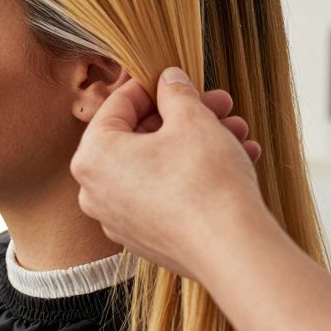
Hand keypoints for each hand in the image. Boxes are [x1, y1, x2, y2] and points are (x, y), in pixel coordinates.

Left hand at [71, 67, 266, 278]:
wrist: (233, 250)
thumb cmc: (204, 181)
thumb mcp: (191, 119)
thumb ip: (175, 92)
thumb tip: (169, 80)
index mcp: (93, 156)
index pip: (119, 104)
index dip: (154, 86)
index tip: (178, 79)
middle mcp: (96, 191)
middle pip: (142, 136)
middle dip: (186, 117)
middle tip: (219, 104)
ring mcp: (120, 220)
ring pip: (160, 165)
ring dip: (199, 142)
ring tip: (237, 131)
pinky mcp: (147, 239)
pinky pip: (167, 194)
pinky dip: (196, 174)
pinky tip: (237, 159)